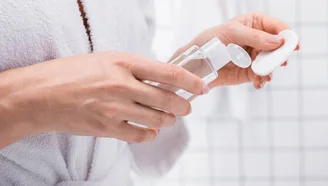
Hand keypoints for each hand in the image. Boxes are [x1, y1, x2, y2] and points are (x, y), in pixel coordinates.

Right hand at [0, 51, 208, 146]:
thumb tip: (165, 78)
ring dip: (168, 120)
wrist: (40, 95)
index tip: (202, 87)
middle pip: (168, 100)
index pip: (168, 73)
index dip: (191, 82)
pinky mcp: (107, 127)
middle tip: (186, 107)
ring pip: (158, 120)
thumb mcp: (107, 59)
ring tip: (168, 118)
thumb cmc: (72, 73)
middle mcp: (121, 85)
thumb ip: (136, 68)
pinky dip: (150, 134)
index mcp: (123, 63)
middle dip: (183, 106)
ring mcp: (115, 108)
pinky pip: (140, 135)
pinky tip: (150, 130)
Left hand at [175, 12, 299, 88]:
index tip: (293, 45)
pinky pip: (263, 76)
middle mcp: (259, 39)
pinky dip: (263, 80)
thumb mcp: (232, 34)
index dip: (287, 35)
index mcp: (256, 23)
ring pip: (272, 63)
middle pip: (279, 47)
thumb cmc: (210, 41)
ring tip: (264, 76)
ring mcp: (256, 56)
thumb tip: (278, 41)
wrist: (197, 64)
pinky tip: (258, 83)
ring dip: (271, 70)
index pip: (278, 27)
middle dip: (280, 56)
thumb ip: (255, 37)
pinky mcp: (252, 72)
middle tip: (281, 63)